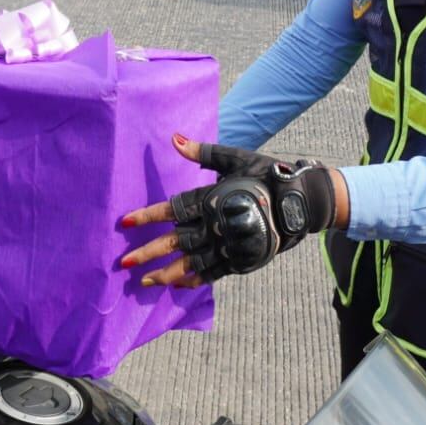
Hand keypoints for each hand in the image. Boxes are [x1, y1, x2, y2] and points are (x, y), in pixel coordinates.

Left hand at [120, 135, 342, 287]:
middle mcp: (215, 224)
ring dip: (166, 272)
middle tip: (124, 262)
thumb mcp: (235, 158)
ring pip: (191, 262)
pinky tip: (177, 286)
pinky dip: (194, 280)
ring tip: (144, 280)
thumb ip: (203, 153)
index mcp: (211, 198)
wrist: (300, 201)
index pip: (172, 208)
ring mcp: (228, 244)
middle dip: (149, 252)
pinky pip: (213, 273)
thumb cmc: (265, 175)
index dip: (148, 215)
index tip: (125, 221)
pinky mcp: (240, 259)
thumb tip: (173, 138)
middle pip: (176, 241)